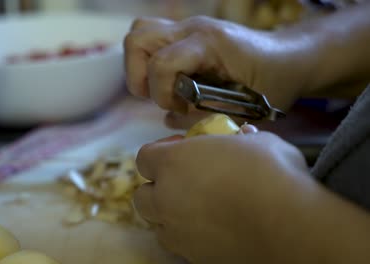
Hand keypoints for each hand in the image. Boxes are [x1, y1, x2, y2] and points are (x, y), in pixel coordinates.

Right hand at [124, 16, 314, 114]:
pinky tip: (170, 79)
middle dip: (139, 77)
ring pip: (139, 34)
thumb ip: (203, 115)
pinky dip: (150, 61)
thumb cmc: (273, 82)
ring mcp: (187, 27)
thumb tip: (169, 119)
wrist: (289, 57)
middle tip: (161, 97)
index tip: (178, 109)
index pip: (162, 63)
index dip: (161, 94)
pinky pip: (152, 39)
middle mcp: (193, 29)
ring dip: (140, 66)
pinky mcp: (185, 33)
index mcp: (210, 44)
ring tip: (161, 87)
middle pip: (138, 40)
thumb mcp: (242, 108)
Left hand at [134, 131, 312, 262]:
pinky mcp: (194, 256)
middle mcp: (166, 199)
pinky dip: (189, 236)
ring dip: (170, 215)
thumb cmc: (270, 172)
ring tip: (197, 210)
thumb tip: (244, 136)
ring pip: (158, 224)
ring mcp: (178, 231)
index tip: (182, 150)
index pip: (144, 157)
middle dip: (157, 188)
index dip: (161, 152)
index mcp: (173, 163)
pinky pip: (181, 244)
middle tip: (184, 183)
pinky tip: (215, 229)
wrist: (289, 224)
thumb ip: (242, 139)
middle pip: (142, 195)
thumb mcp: (258, 142)